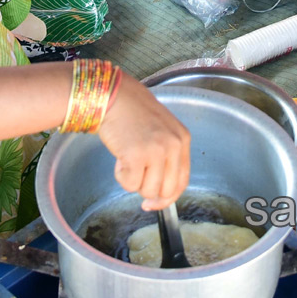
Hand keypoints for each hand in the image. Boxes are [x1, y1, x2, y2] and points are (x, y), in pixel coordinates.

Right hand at [97, 77, 190, 210]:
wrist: (114, 96)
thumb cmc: (132, 112)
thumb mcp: (161, 130)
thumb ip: (166, 155)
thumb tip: (160, 190)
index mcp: (182, 139)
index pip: (182, 181)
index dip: (168, 196)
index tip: (154, 202)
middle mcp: (173, 145)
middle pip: (166, 190)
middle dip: (148, 189)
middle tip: (135, 175)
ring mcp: (156, 151)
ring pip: (148, 191)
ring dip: (133, 180)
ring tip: (126, 158)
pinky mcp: (137, 156)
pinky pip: (130, 185)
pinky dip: (121, 176)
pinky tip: (119, 157)